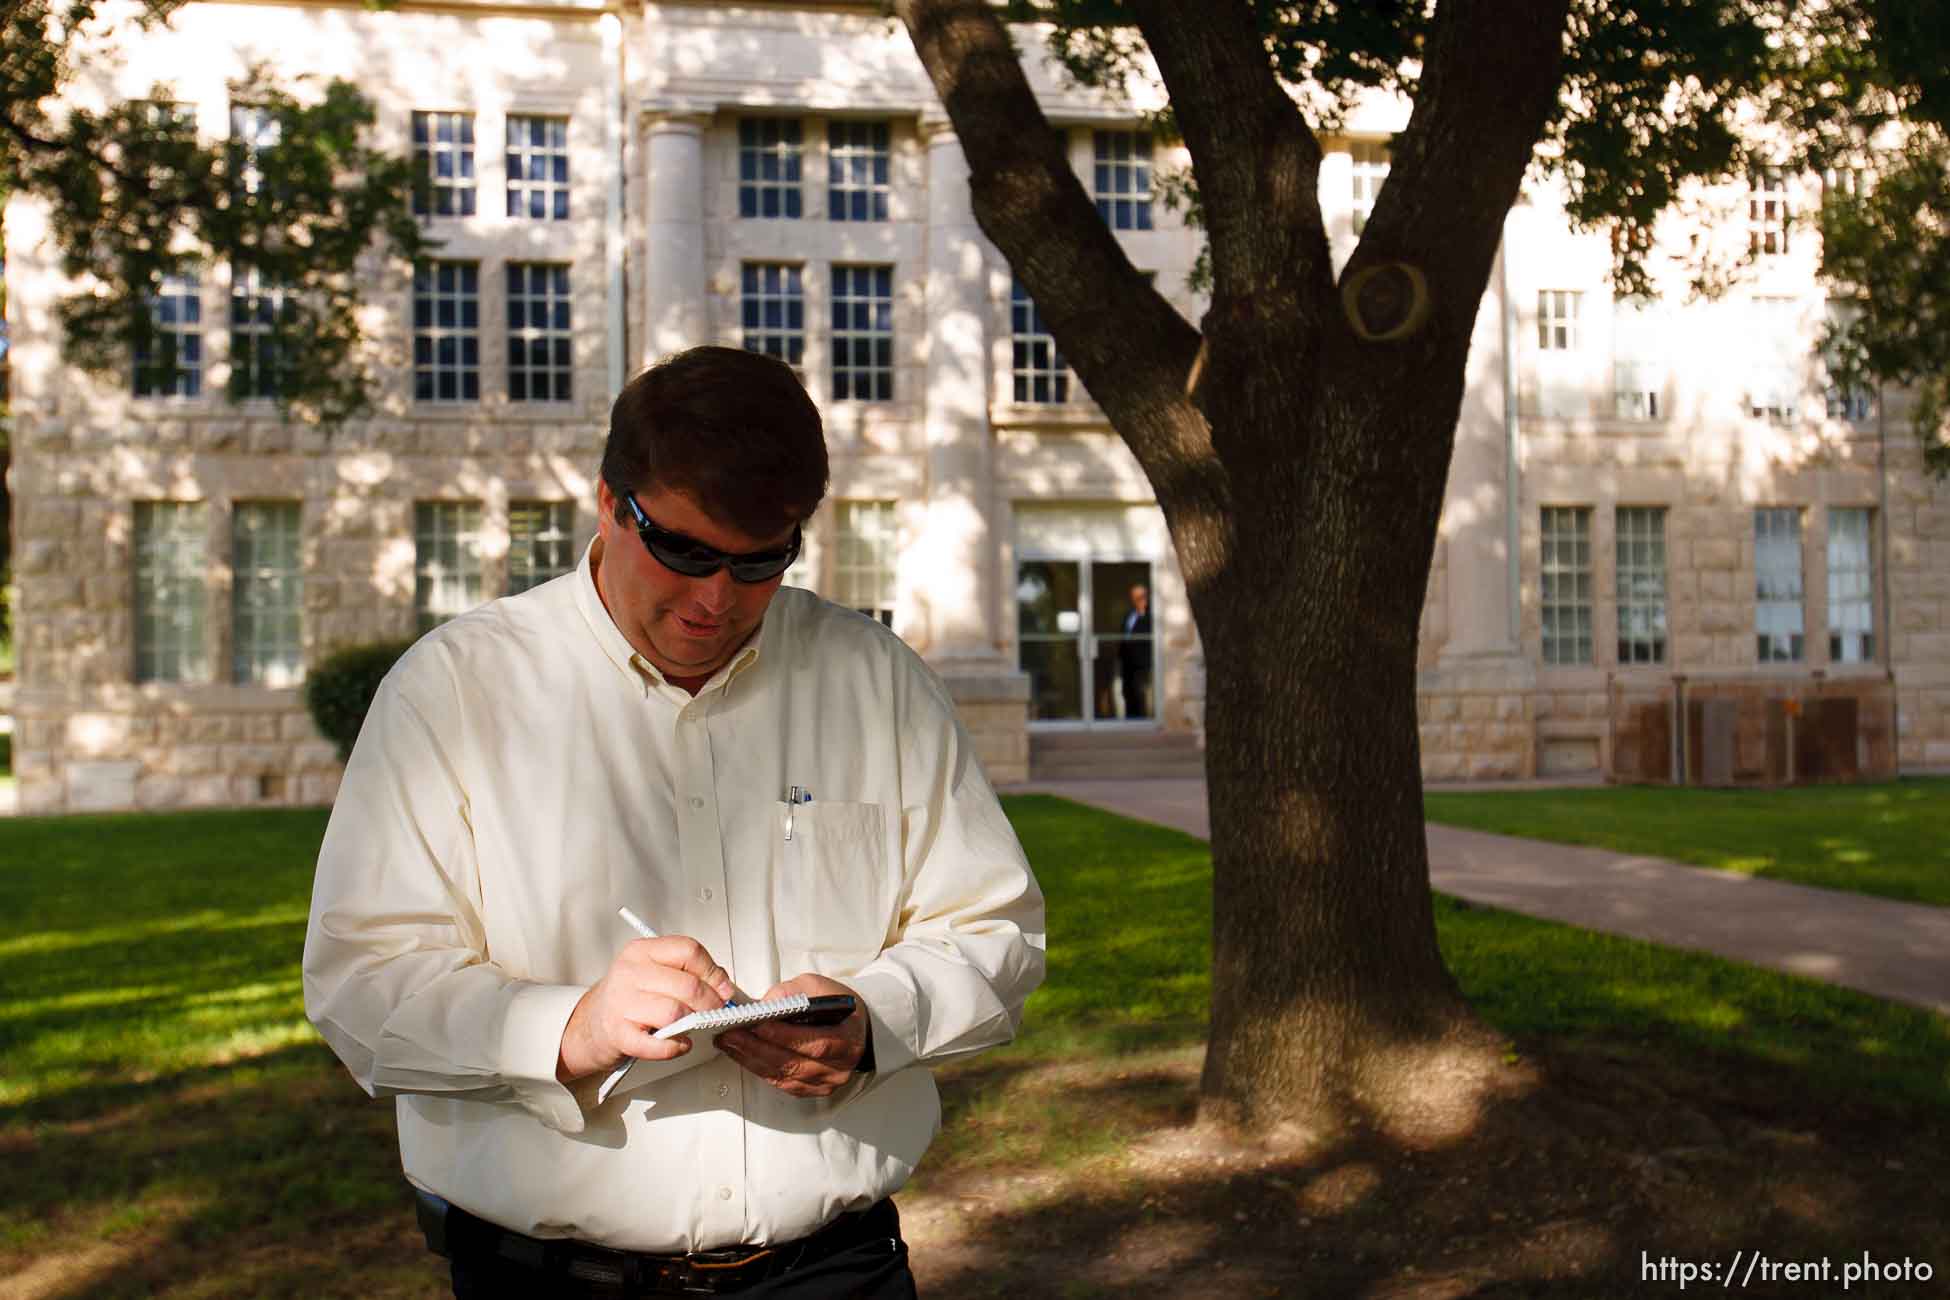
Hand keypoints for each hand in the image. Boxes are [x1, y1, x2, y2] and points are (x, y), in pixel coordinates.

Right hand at [556, 936, 739, 1082]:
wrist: (589, 1024)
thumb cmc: (627, 998)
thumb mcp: (653, 973)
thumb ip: (686, 972)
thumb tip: (723, 985)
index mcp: (642, 951)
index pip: (688, 950)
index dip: (713, 971)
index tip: (723, 988)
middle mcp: (629, 972)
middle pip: (687, 984)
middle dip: (710, 1001)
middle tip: (716, 1011)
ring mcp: (621, 1003)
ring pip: (675, 1012)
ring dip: (693, 1023)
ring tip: (694, 1026)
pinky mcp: (618, 1034)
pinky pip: (655, 1044)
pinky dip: (674, 1047)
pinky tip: (679, 1044)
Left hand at [716, 973, 867, 1098]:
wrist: (854, 1028)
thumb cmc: (839, 1007)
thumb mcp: (821, 987)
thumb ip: (794, 992)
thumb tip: (767, 1004)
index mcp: (849, 1039)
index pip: (816, 1043)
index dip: (785, 1036)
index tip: (757, 1025)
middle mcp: (840, 1067)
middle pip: (795, 1063)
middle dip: (758, 1048)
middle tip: (731, 1034)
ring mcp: (826, 1082)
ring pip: (785, 1076)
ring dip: (752, 1060)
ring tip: (729, 1043)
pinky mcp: (812, 1090)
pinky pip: (782, 1084)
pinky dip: (759, 1069)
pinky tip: (743, 1056)